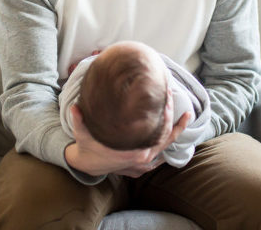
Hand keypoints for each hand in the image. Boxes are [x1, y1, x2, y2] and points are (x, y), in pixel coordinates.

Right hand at [64, 95, 189, 177]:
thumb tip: (74, 107)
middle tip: (173, 98)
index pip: (158, 130)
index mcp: (135, 151)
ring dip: (176, 132)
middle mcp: (143, 157)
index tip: (167, 95)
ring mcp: (144, 163)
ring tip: (186, 116)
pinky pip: (161, 154)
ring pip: (166, 146)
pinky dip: (168, 145)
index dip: (166, 113)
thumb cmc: (87, 147)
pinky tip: (174, 134)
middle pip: (167, 136)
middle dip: (174, 118)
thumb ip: (78, 120)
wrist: (86, 165)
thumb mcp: (82, 133)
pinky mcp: (142, 165)